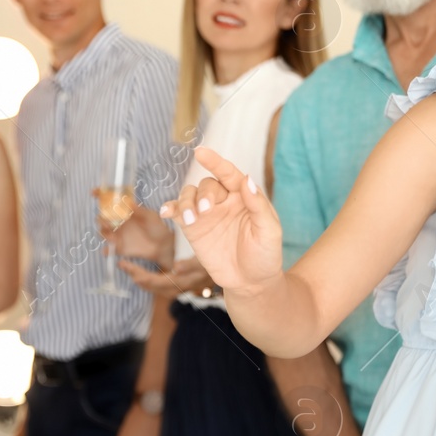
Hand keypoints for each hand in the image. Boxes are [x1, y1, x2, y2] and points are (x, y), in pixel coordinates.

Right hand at [103, 203, 173, 266]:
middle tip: (106, 219)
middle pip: (102, 218)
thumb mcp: (149, 216)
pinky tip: (109, 250)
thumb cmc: (157, 227)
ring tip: (111, 234)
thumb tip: (127, 201)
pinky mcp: (120, 248)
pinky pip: (109, 250)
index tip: (94, 192)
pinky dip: (107, 250)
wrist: (163, 245)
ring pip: (103, 233)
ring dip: (103, 232)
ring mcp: (118, 236)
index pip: (109, 202)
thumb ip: (137, 210)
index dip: (100, 196)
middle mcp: (119, 223)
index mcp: (124, 212)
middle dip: (101, 218)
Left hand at [118, 256, 213, 297]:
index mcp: (182, 282)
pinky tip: (143, 274)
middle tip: (122, 265)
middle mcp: (179, 288)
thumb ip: (191, 265)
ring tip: (129, 269)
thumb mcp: (206, 261)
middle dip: (136, 276)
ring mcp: (179, 288)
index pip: (155, 281)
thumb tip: (176, 267)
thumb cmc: (217, 263)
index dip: (139, 274)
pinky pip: (160, 285)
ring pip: (156, 287)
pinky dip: (150, 280)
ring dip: (142, 279)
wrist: (230, 272)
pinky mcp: (180, 284)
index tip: (125, 264)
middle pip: (152, 286)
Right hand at [158, 147, 282, 295]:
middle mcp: (223, 201)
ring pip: (190, 195)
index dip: (215, 161)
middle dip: (204, 195)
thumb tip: (247, 179)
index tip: (200, 152)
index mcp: (244, 196)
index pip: (229, 173)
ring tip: (190, 220)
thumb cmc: (265, 255)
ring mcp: (206, 214)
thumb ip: (258, 205)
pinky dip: (170, 209)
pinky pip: (178, 213)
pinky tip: (166, 212)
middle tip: (205, 211)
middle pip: (207, 185)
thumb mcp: (269, 231)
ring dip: (186, 202)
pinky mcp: (193, 229)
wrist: (251, 282)